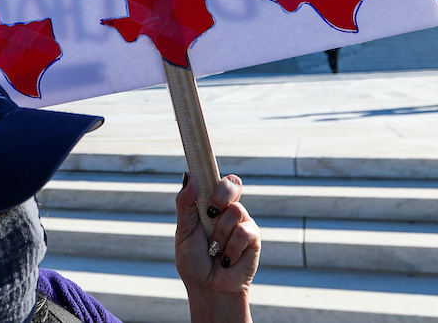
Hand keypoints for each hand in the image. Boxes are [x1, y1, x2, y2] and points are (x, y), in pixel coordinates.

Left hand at [176, 174, 258, 322]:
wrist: (208, 288)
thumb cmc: (194, 261)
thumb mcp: (183, 231)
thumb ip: (185, 204)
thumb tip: (189, 177)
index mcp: (210, 204)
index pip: (215, 178)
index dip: (212, 163)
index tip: (204, 150)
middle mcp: (228, 209)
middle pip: (232, 184)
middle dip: (220, 196)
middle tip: (210, 213)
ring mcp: (242, 222)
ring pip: (235, 211)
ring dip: (219, 235)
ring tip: (215, 250)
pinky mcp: (253, 238)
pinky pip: (244, 231)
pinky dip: (230, 248)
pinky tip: (227, 259)